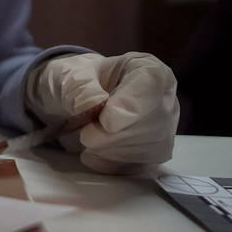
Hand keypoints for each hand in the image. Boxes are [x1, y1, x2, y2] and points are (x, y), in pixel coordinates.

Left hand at [25, 52, 178, 173]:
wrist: (75, 104)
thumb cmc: (78, 84)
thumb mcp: (68, 75)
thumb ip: (79, 86)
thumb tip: (93, 102)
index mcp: (145, 68)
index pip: (151, 80)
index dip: (131, 103)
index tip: (106, 121)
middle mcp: (163, 97)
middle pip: (152, 120)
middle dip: (113, 135)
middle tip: (85, 134)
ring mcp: (163, 127)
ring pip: (148, 146)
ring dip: (109, 149)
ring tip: (88, 139)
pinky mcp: (155, 152)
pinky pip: (140, 164)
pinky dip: (111, 162)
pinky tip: (94, 153)